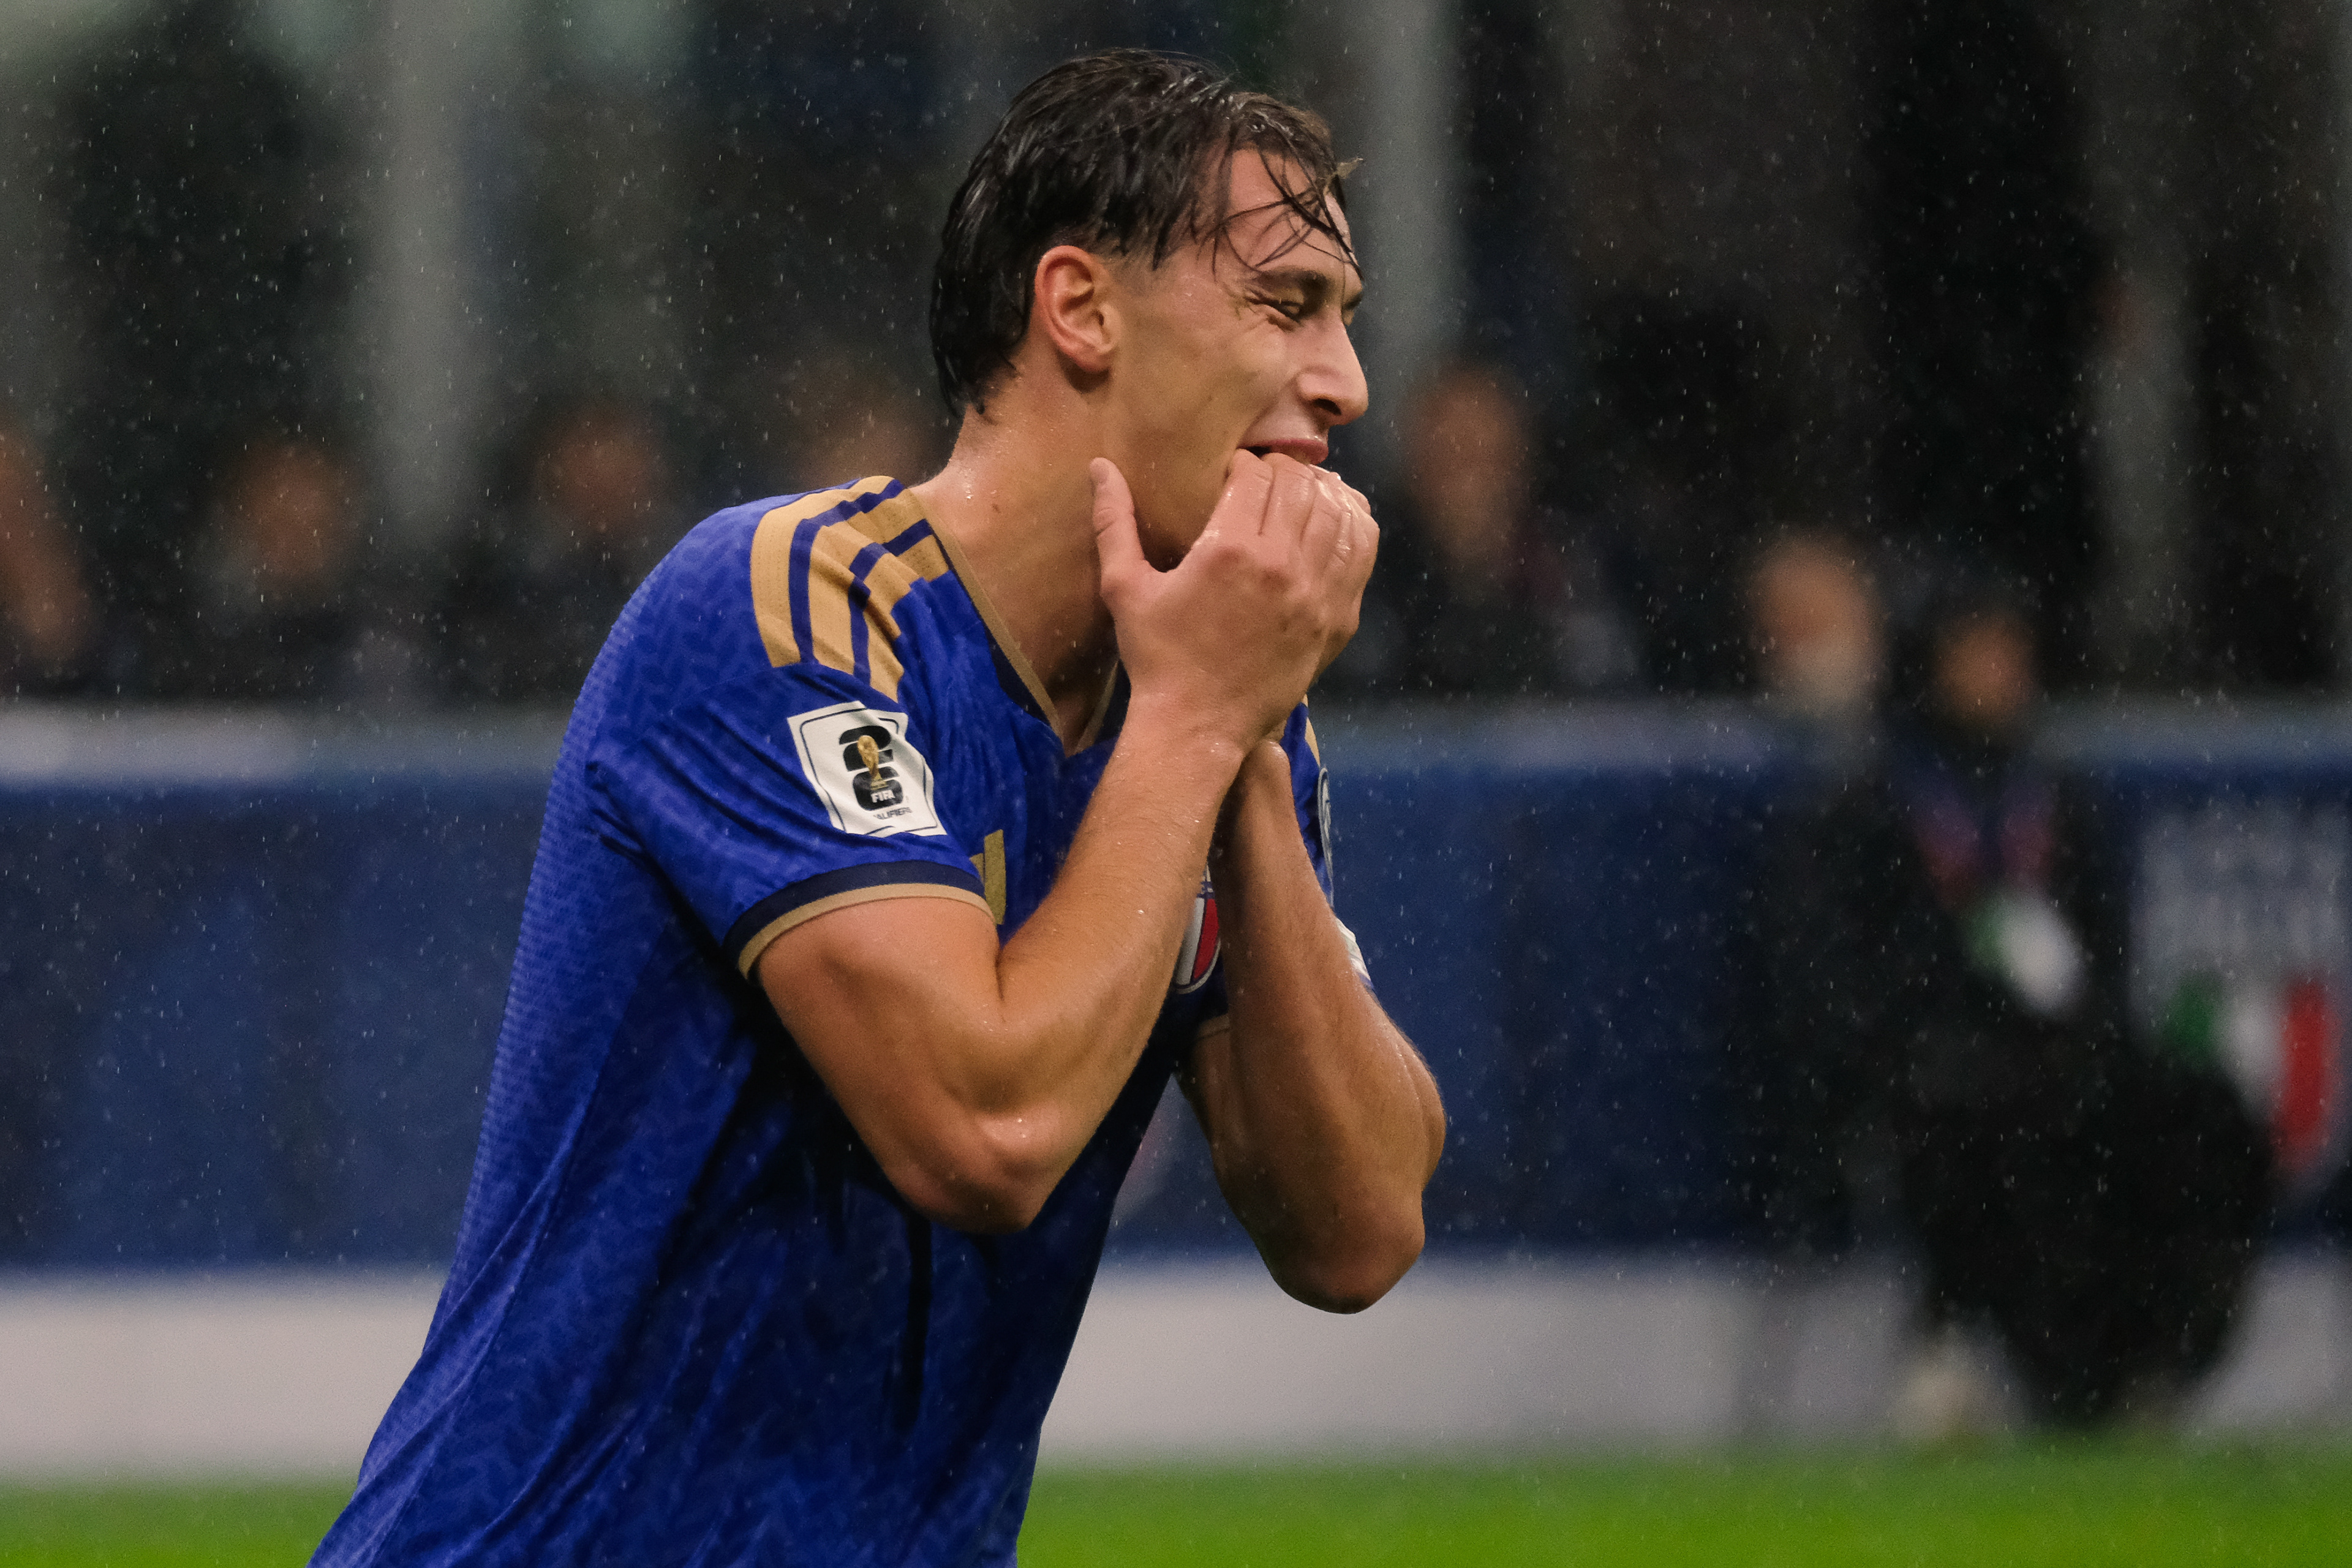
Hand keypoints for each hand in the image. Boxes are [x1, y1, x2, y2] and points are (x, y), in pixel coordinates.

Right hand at [1092, 451, 1374, 751]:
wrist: (1197, 726)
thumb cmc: (1157, 657)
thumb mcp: (1125, 588)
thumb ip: (1113, 522)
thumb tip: (1099, 465)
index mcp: (1229, 550)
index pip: (1256, 475)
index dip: (1245, 465)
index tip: (1234, 473)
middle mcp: (1280, 566)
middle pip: (1300, 487)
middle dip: (1283, 473)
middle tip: (1267, 482)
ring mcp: (1315, 594)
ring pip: (1337, 513)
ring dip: (1321, 494)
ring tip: (1302, 495)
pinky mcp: (1336, 619)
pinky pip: (1360, 554)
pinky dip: (1354, 527)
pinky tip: (1338, 521)